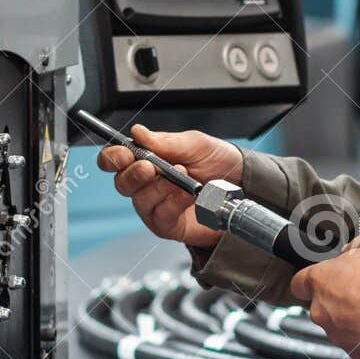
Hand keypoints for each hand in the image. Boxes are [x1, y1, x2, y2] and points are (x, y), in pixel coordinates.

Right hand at [97, 125, 243, 249]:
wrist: (245, 186)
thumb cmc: (219, 163)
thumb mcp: (196, 144)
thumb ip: (166, 141)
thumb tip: (138, 133)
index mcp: (147, 159)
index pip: (116, 160)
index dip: (113, 157)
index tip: (124, 154)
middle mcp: (146, 184)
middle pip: (121, 183)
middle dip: (133, 174)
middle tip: (150, 167)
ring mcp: (155, 206)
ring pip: (140, 200)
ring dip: (160, 187)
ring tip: (182, 176)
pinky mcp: (168, 225)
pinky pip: (160, 215)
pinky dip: (173, 202)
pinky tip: (188, 194)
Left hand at [289, 233, 359, 358]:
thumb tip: (355, 248)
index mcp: (322, 280)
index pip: (299, 283)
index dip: (312, 281)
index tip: (324, 279)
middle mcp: (322, 311)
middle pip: (321, 306)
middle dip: (339, 300)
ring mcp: (337, 335)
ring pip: (339, 327)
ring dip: (354, 319)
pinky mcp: (355, 354)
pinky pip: (357, 344)